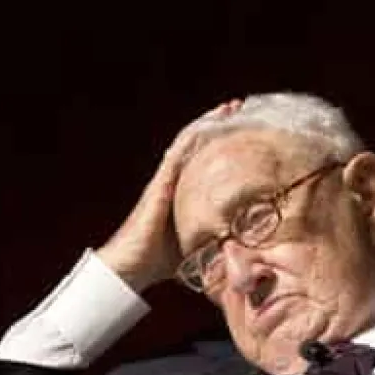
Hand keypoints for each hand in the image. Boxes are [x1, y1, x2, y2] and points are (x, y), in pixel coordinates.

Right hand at [96, 99, 242, 291]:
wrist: (130, 267)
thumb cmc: (160, 261)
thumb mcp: (197, 248)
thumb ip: (216, 244)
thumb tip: (244, 253)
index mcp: (183, 194)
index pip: (205, 161)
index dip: (222, 144)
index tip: (244, 130)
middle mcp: (174, 181)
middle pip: (198, 144)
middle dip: (219, 125)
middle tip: (241, 109)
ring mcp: (165, 180)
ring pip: (188, 142)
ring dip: (209, 123)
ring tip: (230, 107)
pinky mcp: (160, 185)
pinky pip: (177, 155)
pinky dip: (193, 138)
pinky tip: (207, 126)